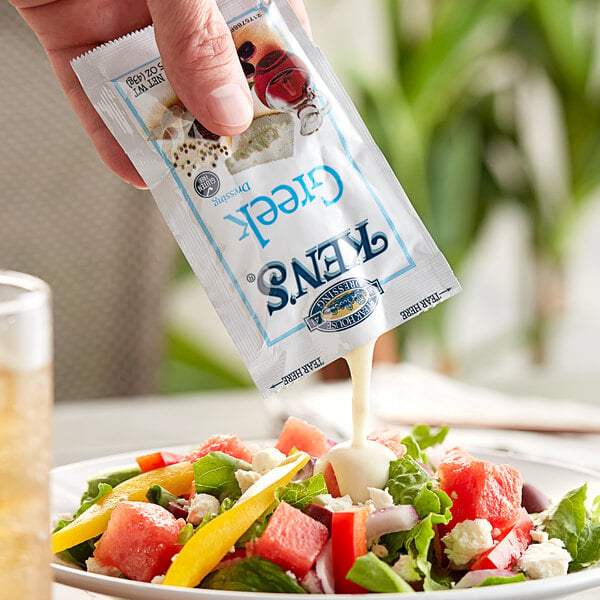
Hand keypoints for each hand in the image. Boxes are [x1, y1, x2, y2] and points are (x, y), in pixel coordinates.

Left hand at [11, 0, 309, 187]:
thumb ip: (197, 30)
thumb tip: (226, 115)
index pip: (269, 32)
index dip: (283, 84)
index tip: (291, 135)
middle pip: (214, 70)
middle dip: (226, 124)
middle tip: (242, 174)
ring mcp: (124, 6)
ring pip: (154, 85)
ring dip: (172, 137)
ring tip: (193, 184)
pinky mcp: (69, 19)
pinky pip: (90, 84)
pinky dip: (108, 127)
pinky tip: (132, 166)